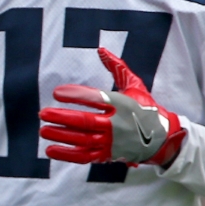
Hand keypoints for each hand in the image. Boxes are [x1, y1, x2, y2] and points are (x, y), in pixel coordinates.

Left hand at [39, 47, 185, 166]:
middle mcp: (117, 124)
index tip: (57, 93)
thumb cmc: (144, 108)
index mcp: (123, 104)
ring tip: (43, 130)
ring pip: (83, 139)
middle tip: (42, 114)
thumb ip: (117, 67)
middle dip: (62, 118)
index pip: (97, 98)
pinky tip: (50, 149)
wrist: (162, 138)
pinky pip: (85, 156)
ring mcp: (112, 142)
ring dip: (61, 135)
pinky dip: (67, 155)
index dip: (76, 95)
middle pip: (86, 121)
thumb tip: (101, 49)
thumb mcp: (135, 85)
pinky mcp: (108, 155)